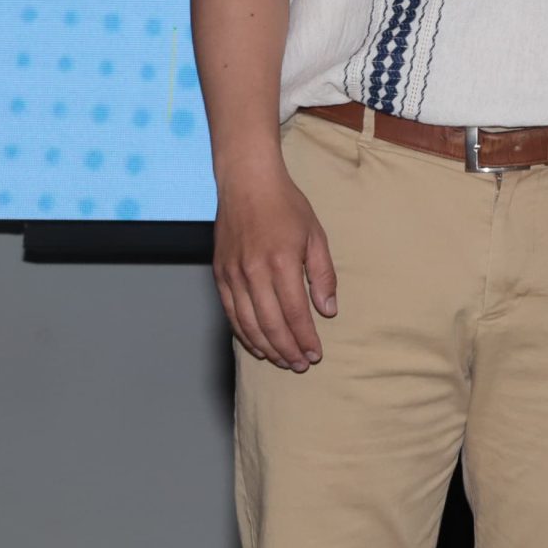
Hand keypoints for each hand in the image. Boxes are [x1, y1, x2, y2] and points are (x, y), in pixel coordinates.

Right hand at [212, 162, 336, 371]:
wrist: (247, 183)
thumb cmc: (286, 206)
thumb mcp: (316, 235)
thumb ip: (323, 275)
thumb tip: (328, 310)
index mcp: (282, 262)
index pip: (295, 313)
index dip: (305, 338)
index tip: (315, 354)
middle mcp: (254, 272)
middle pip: (271, 324)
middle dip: (288, 349)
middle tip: (300, 365)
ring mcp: (233, 274)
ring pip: (248, 324)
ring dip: (266, 347)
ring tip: (282, 360)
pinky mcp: (220, 274)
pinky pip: (231, 313)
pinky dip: (243, 334)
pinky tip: (256, 345)